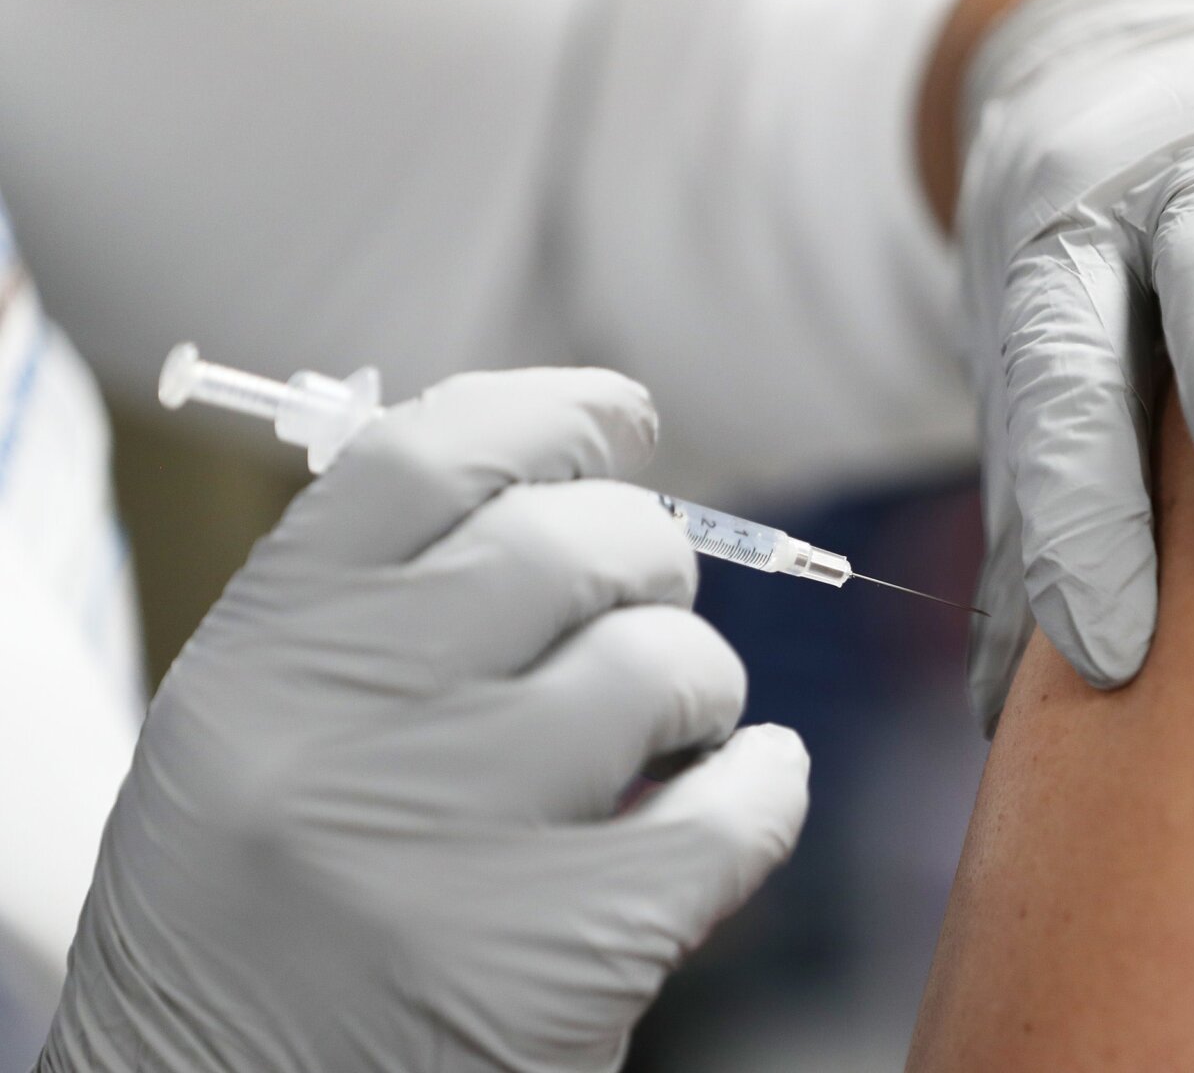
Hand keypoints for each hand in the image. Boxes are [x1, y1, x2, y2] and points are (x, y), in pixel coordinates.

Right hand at [38, 370, 809, 1071]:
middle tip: (650, 600)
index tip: (622, 421)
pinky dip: (765, 784)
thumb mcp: (254, 735)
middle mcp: (348, 730)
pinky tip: (746, 788)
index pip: (432, 454)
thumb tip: (573, 483)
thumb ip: (379, 610)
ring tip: (672, 729)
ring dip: (698, 681)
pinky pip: (738, 810)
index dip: (555, 413)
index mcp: (260, 657)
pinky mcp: (561, 955)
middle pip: (573, 542)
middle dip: (648, 555)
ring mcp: (457, 842)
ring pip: (665, 666)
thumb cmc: (257, 915)